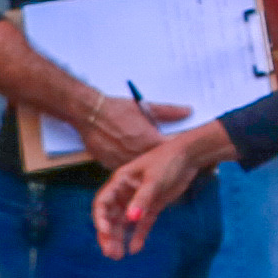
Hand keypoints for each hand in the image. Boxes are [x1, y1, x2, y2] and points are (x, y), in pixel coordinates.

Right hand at [72, 91, 191, 166]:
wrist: (89, 114)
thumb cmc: (116, 109)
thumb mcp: (144, 107)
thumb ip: (169, 111)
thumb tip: (188, 111)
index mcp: (150, 140)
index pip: (169, 151)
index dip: (174, 151)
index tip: (178, 151)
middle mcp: (137, 154)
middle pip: (155, 163)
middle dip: (159, 161)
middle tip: (163, 158)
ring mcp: (123, 161)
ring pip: (139, 170)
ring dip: (143, 167)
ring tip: (147, 163)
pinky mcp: (109, 164)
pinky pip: (123, 169)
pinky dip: (128, 167)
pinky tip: (129, 161)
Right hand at [96, 124, 228, 255]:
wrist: (189, 157)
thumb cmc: (168, 162)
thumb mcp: (154, 180)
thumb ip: (142, 199)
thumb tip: (130, 219)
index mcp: (120, 182)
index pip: (103, 203)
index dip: (101, 219)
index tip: (105, 233)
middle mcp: (125, 193)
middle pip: (111, 217)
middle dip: (109, 235)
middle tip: (110, 253)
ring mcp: (139, 201)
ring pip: (125, 223)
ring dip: (120, 238)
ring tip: (119, 256)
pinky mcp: (152, 207)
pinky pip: (142, 224)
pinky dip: (138, 236)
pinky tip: (135, 249)